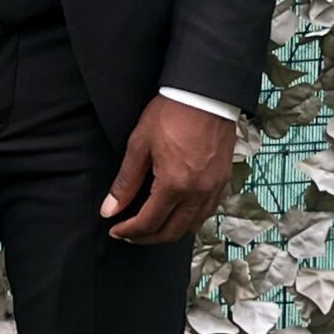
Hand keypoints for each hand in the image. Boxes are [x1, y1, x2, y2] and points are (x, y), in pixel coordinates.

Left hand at [99, 94, 236, 243]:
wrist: (205, 94)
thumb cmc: (171, 114)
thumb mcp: (139, 145)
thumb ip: (125, 182)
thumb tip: (109, 210)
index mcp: (174, 184)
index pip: (149, 223)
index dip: (129, 231)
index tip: (115, 230)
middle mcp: (197, 193)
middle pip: (171, 232)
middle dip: (147, 238)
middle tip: (129, 234)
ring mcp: (213, 189)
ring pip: (191, 227)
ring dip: (169, 232)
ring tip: (150, 227)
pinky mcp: (223, 182)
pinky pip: (206, 213)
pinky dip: (189, 221)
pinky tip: (176, 214)